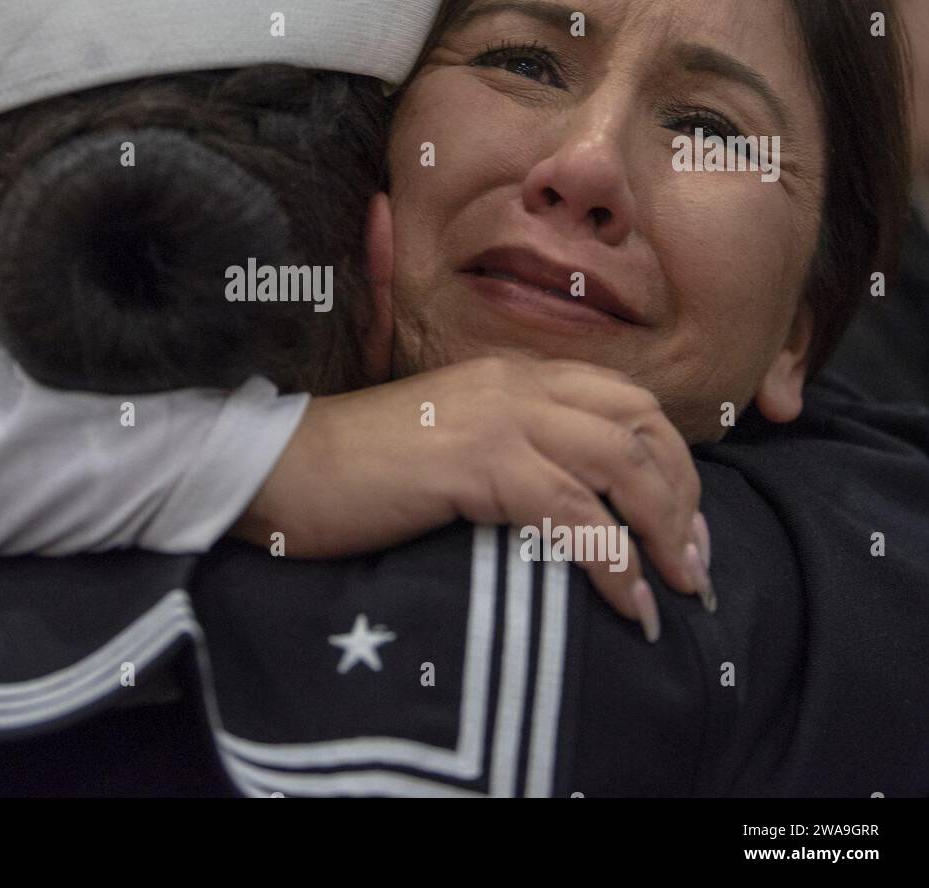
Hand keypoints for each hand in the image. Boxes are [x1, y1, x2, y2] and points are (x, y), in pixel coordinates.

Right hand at [232, 354, 710, 640]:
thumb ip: (508, 446)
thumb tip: (566, 496)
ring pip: (622, 466)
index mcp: (513, 374)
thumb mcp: (450, 439)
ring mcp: (499, 420)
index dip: (672, 460)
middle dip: (684, 496)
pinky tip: (629, 605)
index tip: (685, 521)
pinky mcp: (478, 466)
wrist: (285, 465)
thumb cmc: (359, 464)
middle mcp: (518, 385)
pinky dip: (616, 565)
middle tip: (694, 561)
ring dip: (665, 533)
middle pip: (641, 426)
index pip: (627, 400)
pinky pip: (575, 517)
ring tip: (678, 591)